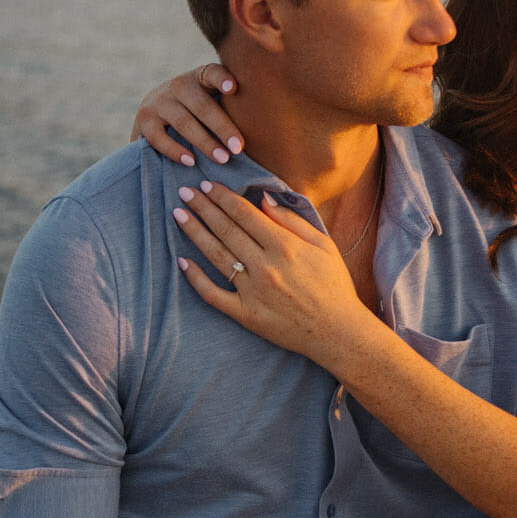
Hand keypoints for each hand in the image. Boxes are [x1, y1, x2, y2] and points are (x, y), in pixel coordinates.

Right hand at [130, 63, 242, 166]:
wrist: (153, 116)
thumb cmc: (197, 113)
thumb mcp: (211, 101)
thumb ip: (231, 104)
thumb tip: (271, 120)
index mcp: (199, 77)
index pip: (211, 72)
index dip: (221, 79)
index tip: (233, 88)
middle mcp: (178, 85)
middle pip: (202, 105)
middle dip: (222, 127)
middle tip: (239, 148)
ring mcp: (158, 101)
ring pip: (184, 122)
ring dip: (205, 142)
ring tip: (223, 159)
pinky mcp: (144, 120)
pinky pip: (159, 137)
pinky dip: (175, 150)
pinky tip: (191, 161)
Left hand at [171, 180, 377, 367]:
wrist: (337, 332)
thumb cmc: (333, 285)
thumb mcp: (323, 245)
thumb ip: (292, 220)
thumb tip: (264, 198)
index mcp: (284, 246)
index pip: (245, 213)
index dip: (223, 197)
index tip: (208, 185)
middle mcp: (265, 266)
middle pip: (226, 230)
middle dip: (203, 207)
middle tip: (185, 192)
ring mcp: (252, 292)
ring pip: (216, 255)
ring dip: (195, 232)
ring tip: (179, 215)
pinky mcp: (245, 314)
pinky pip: (213, 294)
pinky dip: (195, 278)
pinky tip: (181, 261)